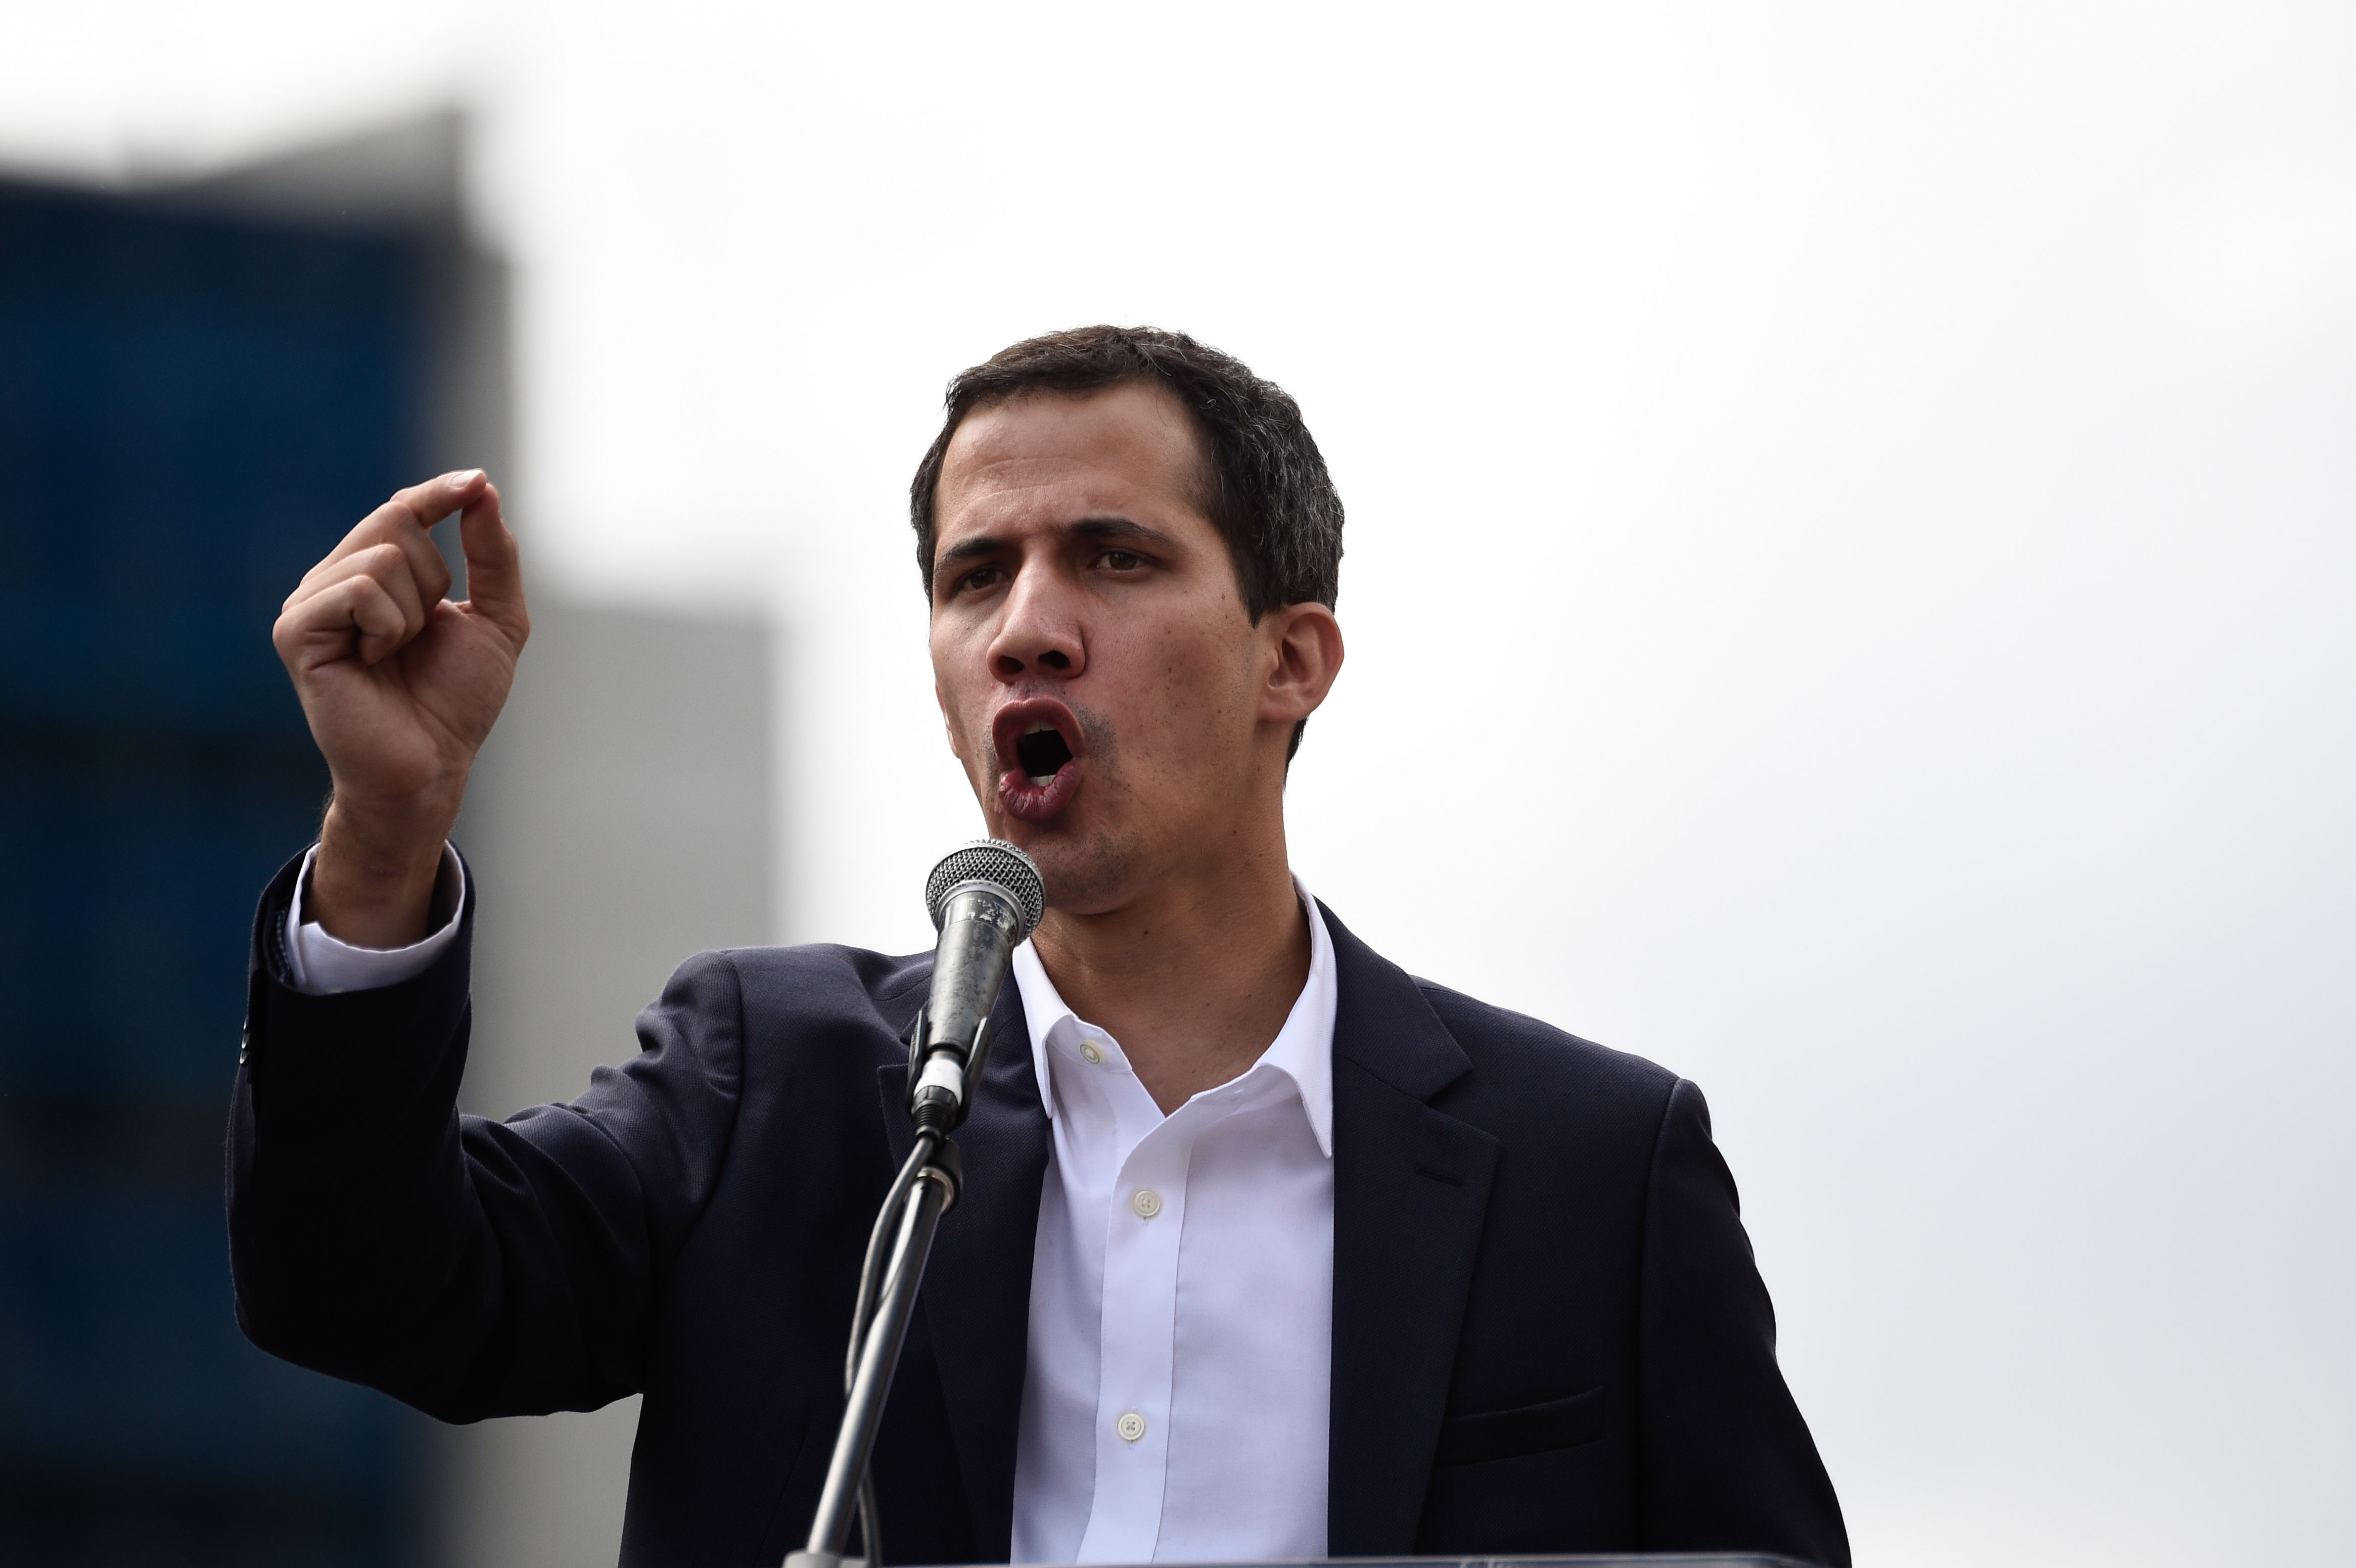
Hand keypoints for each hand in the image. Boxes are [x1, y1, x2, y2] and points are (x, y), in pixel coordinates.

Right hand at [272, 470, 528, 946]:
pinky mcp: (295, 631)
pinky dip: (387, 626)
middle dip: (435, 580)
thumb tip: (482, 487)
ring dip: (413, 612)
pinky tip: (374, 662)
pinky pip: (358, 589)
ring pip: (382, 557)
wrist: (431, 764)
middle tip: (421, 638)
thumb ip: (494, 555)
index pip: (404, 510)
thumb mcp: (498, 620)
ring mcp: (308, 604)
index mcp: (372, 575)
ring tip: (395, 655)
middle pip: (397, 523)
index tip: (476, 482)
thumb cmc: (456, 701)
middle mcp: (333, 582)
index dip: (440, 493)